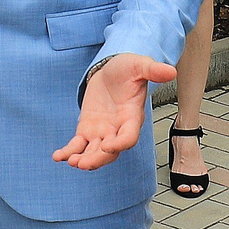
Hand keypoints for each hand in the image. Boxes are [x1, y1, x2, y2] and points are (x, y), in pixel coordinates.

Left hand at [53, 54, 175, 168]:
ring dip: (84, 159)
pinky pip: (78, 145)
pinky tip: (58, 157)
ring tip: (72, 162)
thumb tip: (170, 71)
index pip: (129, 137)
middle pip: (111, 152)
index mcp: (132, 117)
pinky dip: (69, 151)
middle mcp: (118, 129)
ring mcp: (102, 132)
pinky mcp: (87, 129)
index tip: (107, 145)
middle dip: (98, 159)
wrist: (111, 70)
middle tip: (83, 163)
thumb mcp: (139, 65)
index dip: (120, 144)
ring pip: (94, 152)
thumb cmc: (127, 69)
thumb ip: (152, 70)